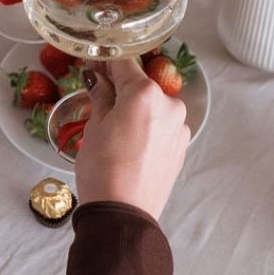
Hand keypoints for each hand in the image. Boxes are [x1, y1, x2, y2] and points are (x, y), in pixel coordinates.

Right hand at [74, 59, 189, 219]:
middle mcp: (170, 105)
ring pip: (152, 107)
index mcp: (146, 94)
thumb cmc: (103, 169)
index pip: (124, 63)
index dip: (105, 61)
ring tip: (112, 127)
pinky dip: (146, 127)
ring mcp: (179, 128)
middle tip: (98, 96)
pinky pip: (161, 126)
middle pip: (141, 85)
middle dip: (120, 87)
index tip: (92, 64)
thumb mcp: (95, 127)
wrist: (123, 214)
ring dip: (134, 108)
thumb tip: (97, 80)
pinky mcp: (181, 147)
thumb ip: (101, 96)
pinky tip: (128, 143)